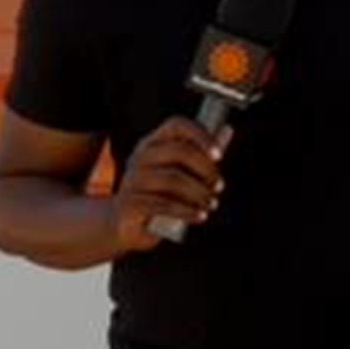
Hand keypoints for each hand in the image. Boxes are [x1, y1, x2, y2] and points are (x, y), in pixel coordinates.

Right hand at [107, 118, 230, 254]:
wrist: (123, 223)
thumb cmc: (157, 194)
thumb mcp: (179, 172)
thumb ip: (201, 153)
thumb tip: (226, 130)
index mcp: (152, 143)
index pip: (176, 125)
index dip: (201, 136)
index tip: (219, 155)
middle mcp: (140, 157)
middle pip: (179, 151)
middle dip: (206, 170)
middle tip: (218, 186)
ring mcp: (132, 180)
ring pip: (173, 180)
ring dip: (200, 194)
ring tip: (211, 204)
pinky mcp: (129, 204)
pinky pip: (163, 205)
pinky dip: (187, 211)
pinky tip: (200, 216)